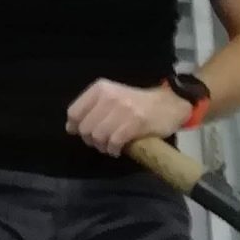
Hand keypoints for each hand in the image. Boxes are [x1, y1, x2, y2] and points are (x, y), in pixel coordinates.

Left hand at [64, 79, 189, 156]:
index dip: (76, 127)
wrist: (168, 104)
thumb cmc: (136, 103)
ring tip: (110, 146)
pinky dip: (113, 150)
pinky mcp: (135, 122)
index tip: (85, 133)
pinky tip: (118, 150)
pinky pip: (114, 142)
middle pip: (85, 128)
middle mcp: (109, 96)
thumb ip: (91, 109)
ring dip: (102, 146)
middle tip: (101, 142)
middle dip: (90, 140)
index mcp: (100, 88)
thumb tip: (70, 127)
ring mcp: (123, 109)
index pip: (74, 112)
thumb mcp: (111, 97)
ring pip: (98, 136)